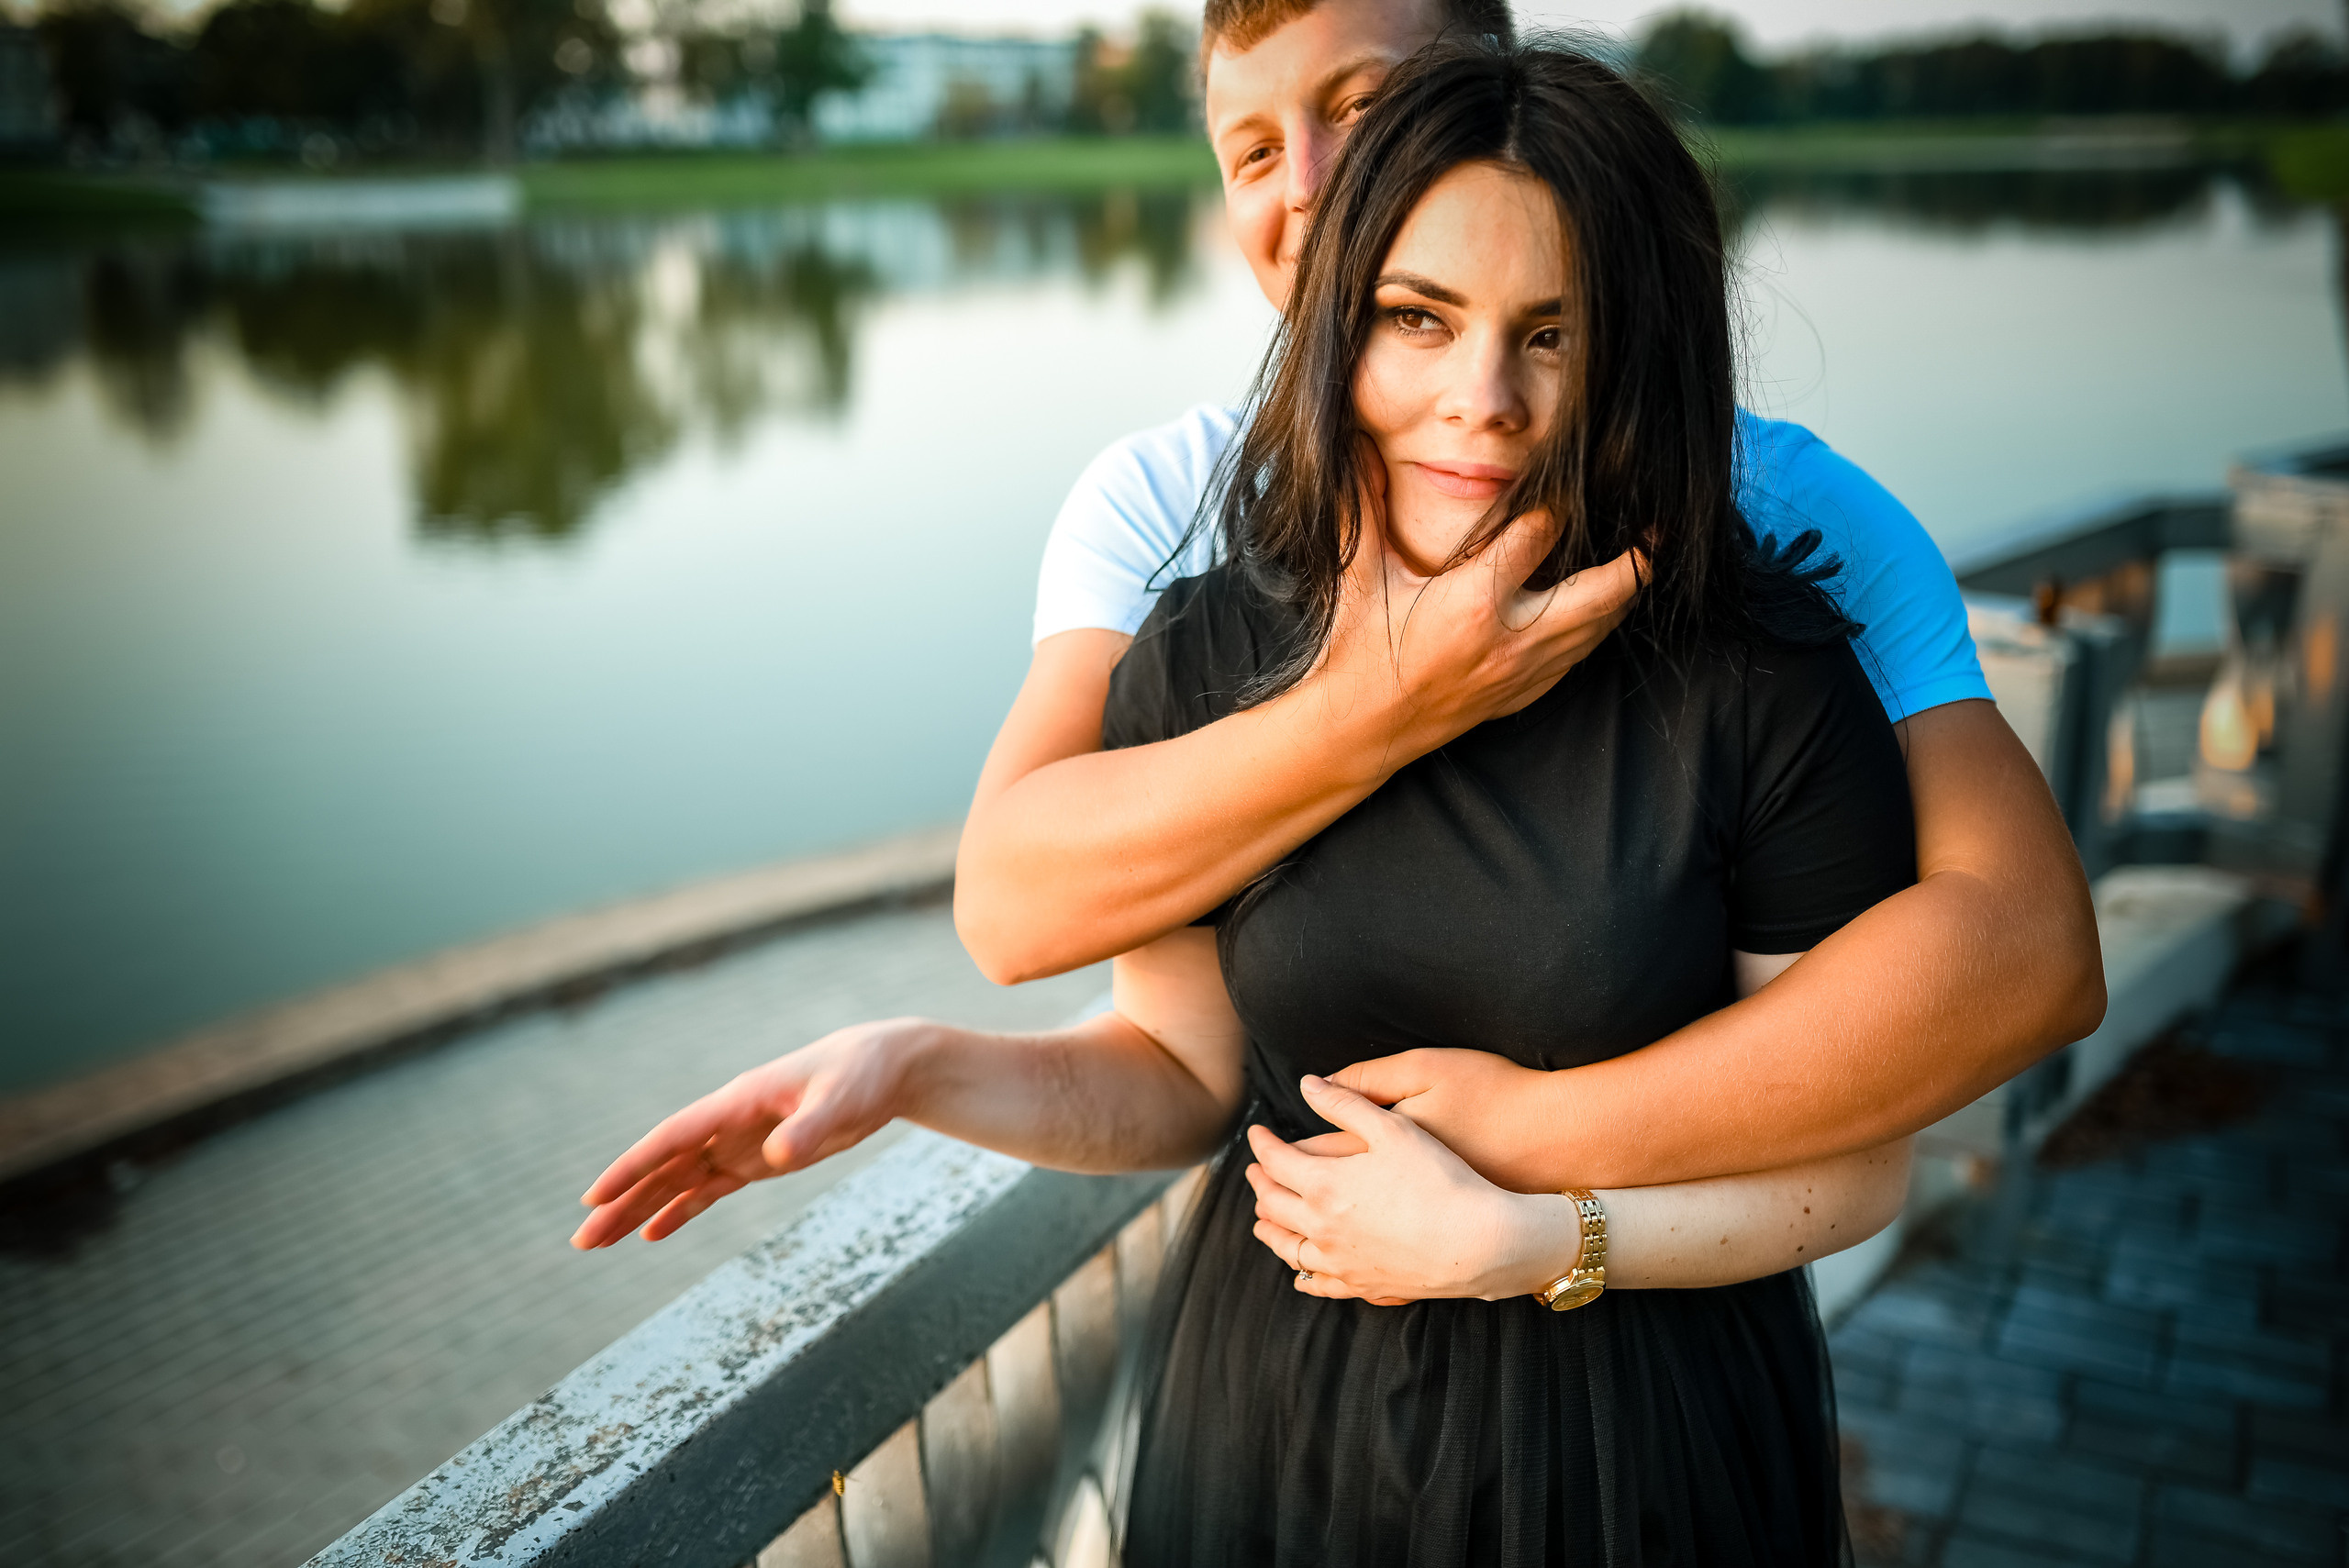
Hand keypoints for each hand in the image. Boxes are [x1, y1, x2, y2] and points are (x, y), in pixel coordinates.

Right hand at [570, 1017, 931, 1248]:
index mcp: (737, 1102)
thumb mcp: (842, 1101)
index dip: (633, 1166)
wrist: (883, 1069)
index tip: (595, 1195)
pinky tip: (651, 1234)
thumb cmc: (861, 1076)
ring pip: (677, 1180)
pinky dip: (679, 1211)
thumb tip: (775, 1158)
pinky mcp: (757, 1159)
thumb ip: (808, 1127)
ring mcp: (738, 1141)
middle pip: (662, 1166)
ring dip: (638, 1209)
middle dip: (621, 1201)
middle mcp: (727, 1122)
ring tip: (598, 1243)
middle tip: (583, 1241)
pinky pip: (707, 1189)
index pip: (673, 1137)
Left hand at [1245, 1075, 1576, 1304]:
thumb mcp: (1394, 1128)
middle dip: (1259, 1184)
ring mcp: (1341, 1262)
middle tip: (1254, 1171)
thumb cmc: (1442, 1179)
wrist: (1481, 1242)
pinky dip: (1303, 1274)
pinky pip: (1319, 1283)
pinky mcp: (1364, 1285)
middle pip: (1273, 1205)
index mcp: (1322, 1185)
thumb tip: (1307, 1084)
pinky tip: (1301, 1272)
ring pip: (1287, 1248)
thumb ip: (1345, 1103)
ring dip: (1269, 1230)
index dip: (1262, 1143)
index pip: (1275, 1161)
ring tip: (1261, 1219)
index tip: (1257, 1131)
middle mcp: (1321, 1228)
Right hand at [1311, 453, 1641, 759]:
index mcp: (1474, 602)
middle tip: (1659, 525)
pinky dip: (1598, 626)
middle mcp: (1511, 638)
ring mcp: (1523, 671)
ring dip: (1624, 592)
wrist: (1359, 731)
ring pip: (1599, 627)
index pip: (1538, 535)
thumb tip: (1358, 443)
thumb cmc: (1357, 651)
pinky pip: (1580, 655)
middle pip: (1601, 590)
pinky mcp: (1523, 692)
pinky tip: (1604, 606)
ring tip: (1646, 558)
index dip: (1555, 505)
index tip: (1566, 483)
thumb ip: (1363, 505)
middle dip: (1636, 558)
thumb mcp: (1359, 576)